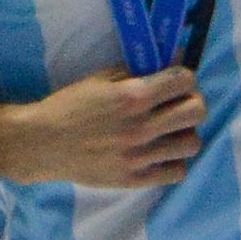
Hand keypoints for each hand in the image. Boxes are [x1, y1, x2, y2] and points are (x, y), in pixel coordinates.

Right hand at [4, 66, 204, 188]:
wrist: (43, 143)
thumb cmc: (69, 106)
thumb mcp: (99, 80)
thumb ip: (136, 71)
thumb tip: (172, 60)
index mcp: (132, 96)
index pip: (184, 81)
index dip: (184, 77)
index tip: (175, 81)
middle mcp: (141, 126)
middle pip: (197, 111)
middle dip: (191, 102)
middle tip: (177, 104)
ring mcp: (141, 156)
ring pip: (192, 143)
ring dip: (183, 133)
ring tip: (168, 131)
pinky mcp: (136, 179)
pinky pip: (177, 172)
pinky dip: (173, 161)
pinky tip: (159, 153)